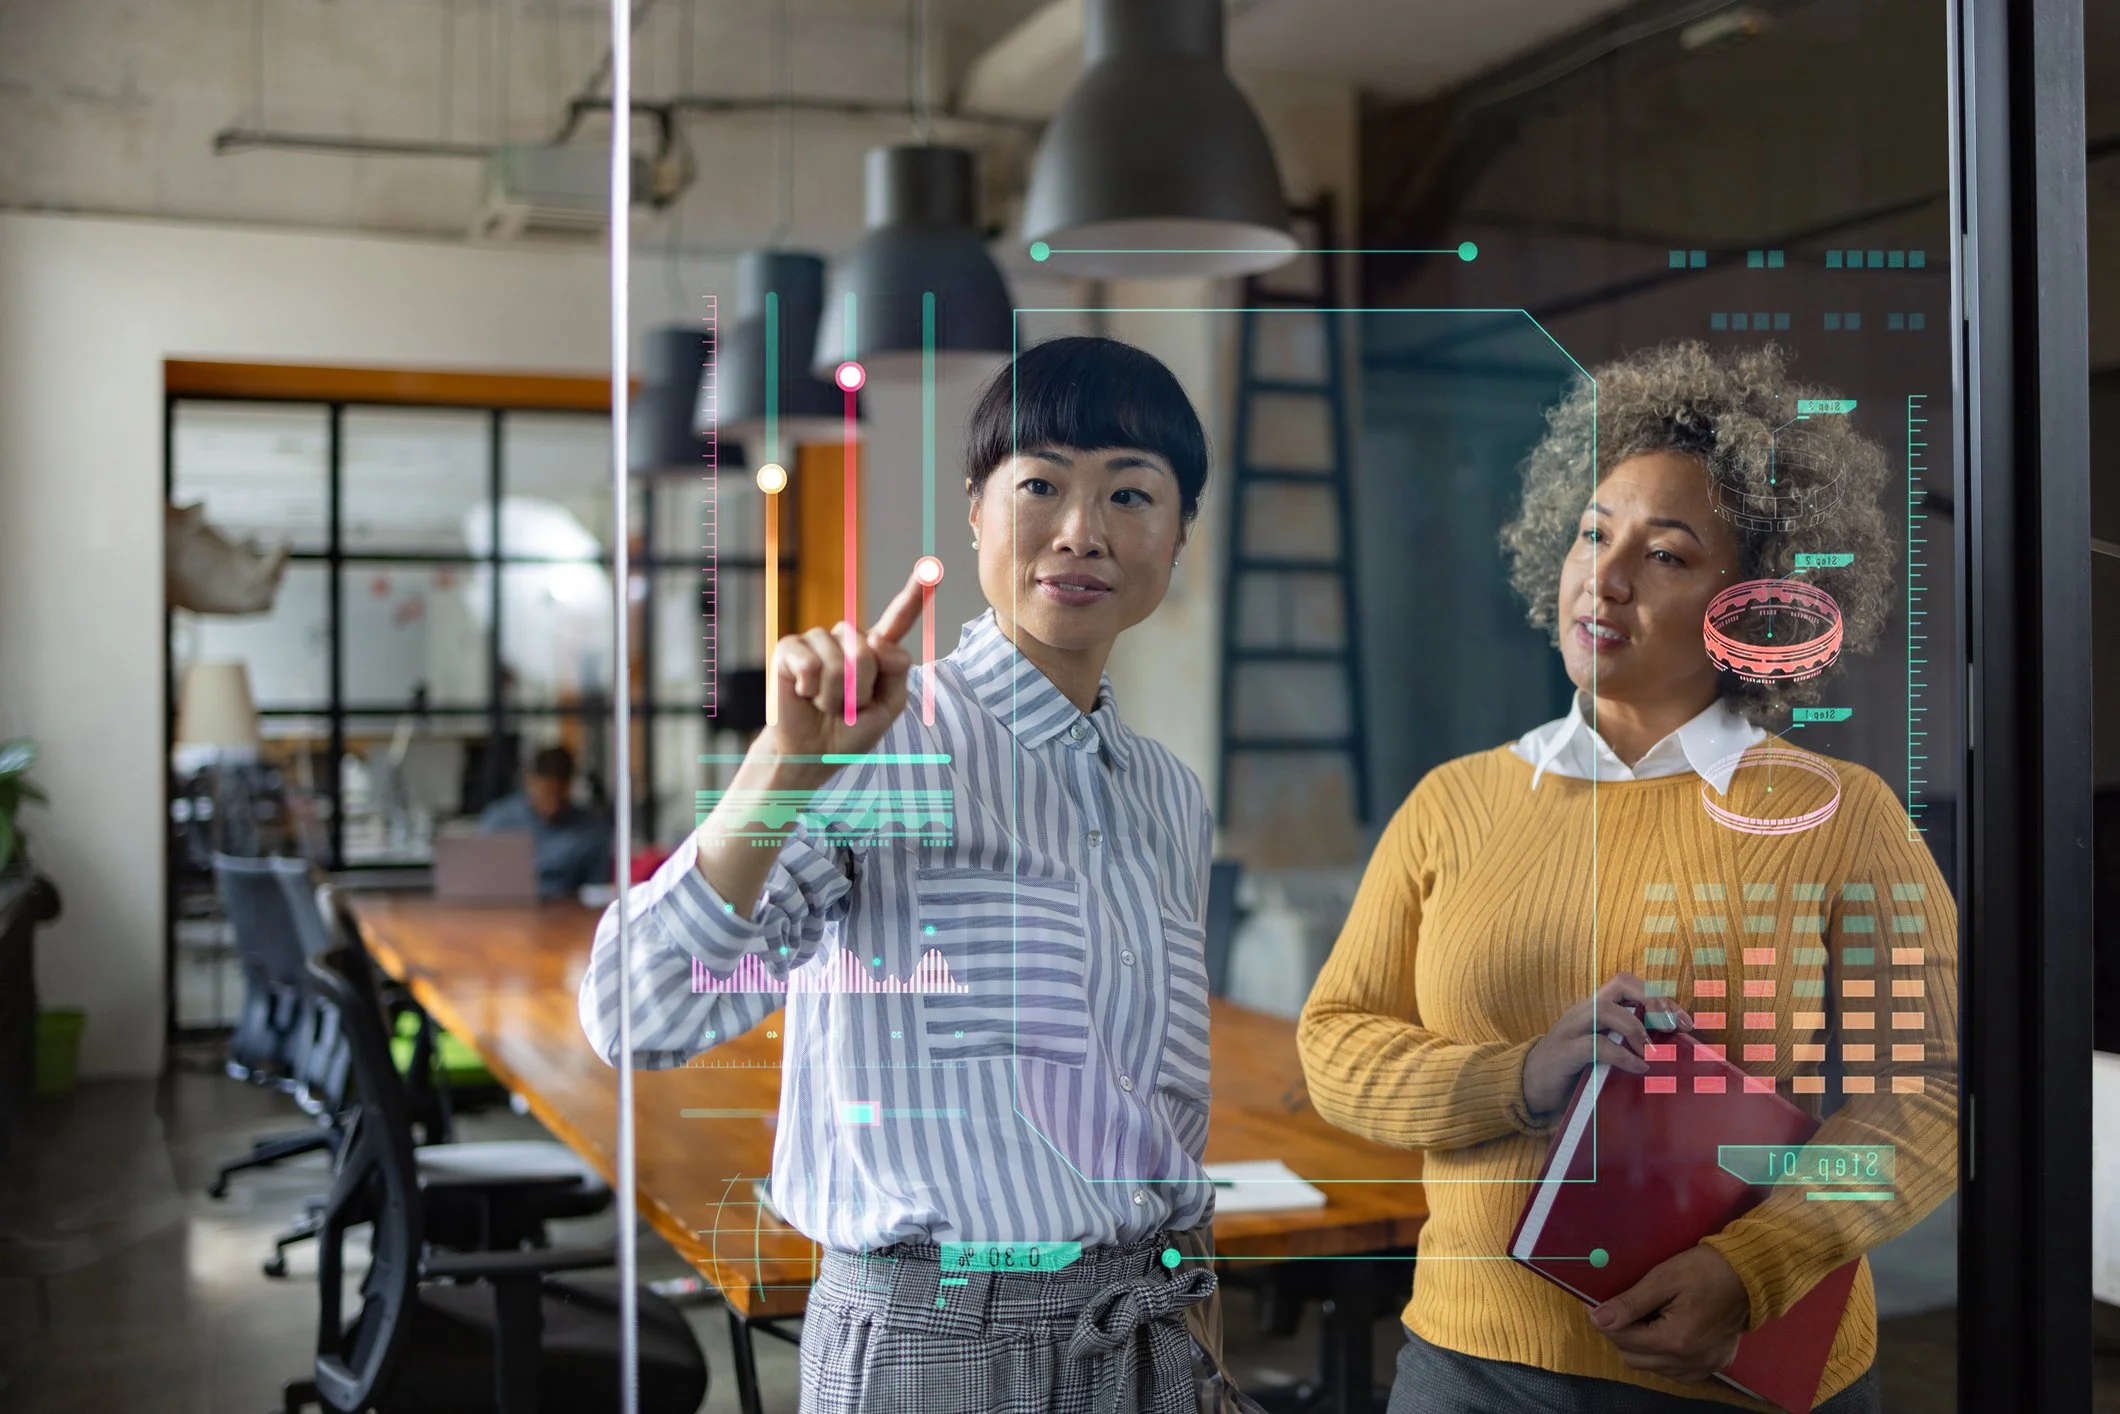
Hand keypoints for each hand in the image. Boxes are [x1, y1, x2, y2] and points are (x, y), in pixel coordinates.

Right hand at [755, 567, 926, 778]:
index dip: (914, 596)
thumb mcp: (888, 707)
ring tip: (825, 704)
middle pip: (868, 652)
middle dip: (860, 690)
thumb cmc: (850, 730)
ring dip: (836, 697)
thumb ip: (897, 673)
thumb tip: (877, 642)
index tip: (930, 570)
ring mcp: (817, 640)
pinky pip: (810, 664)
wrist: (812, 754)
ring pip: (839, 662)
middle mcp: (847, 638)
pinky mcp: (790, 649)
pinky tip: (803, 695)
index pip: (897, 619)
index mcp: (875, 650)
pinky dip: (811, 690)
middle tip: (846, 706)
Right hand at [1520, 972, 1691, 1116]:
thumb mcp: (1602, 1052)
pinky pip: (1595, 1045)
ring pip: (1607, 1010)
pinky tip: (1638, 1067)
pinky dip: (1621, 1055)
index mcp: (1594, 1008)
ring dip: (1637, 1029)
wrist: (1527, 1085)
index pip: (1629, 985)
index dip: (1659, 997)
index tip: (1685, 1021)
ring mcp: (1571, 1029)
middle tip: (1675, 1026)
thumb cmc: (1572, 1070)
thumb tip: (1669, 1053)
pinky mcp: (1564, 1052)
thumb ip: (1626, 1045)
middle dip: (1653, 1001)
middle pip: (1621, 985)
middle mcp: (1583, 1011)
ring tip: (1652, 1053)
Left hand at [1590, 1245, 1750, 1383]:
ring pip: (1653, 1367)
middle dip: (1621, 1334)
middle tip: (1622, 1310)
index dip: (1605, 1321)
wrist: (1750, 1274)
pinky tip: (1665, 1334)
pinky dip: (1663, 1356)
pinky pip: (1676, 1371)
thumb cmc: (1705, 1270)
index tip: (1595, 1305)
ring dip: (1641, 1347)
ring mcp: (1704, 1367)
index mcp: (1676, 1341)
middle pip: (1634, 1358)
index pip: (1624, 1340)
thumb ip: (1630, 1303)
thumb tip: (1598, 1318)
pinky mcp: (1715, 1365)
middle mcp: (1690, 1362)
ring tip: (1645, 1318)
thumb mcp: (1663, 1279)